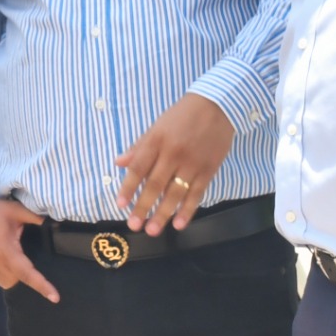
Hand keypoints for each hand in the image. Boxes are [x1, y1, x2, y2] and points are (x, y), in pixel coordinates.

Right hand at [0, 198, 57, 303]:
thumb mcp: (14, 210)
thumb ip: (35, 217)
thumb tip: (54, 224)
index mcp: (6, 250)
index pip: (26, 273)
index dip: (41, 285)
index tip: (55, 297)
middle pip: (19, 280)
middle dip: (31, 276)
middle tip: (38, 262)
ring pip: (10, 281)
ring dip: (19, 275)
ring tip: (22, 258)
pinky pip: (2, 278)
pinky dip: (10, 273)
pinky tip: (12, 260)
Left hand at [112, 92, 233, 233]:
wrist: (217, 105)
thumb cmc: (182, 115)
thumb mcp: (157, 126)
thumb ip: (139, 146)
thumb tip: (118, 163)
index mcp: (157, 139)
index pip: (139, 167)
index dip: (128, 187)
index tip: (120, 204)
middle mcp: (173, 152)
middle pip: (155, 184)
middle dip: (143, 206)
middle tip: (134, 225)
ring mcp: (192, 162)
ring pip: (175, 193)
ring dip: (163, 213)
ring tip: (152, 230)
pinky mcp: (209, 169)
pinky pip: (196, 193)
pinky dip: (188, 210)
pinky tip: (179, 223)